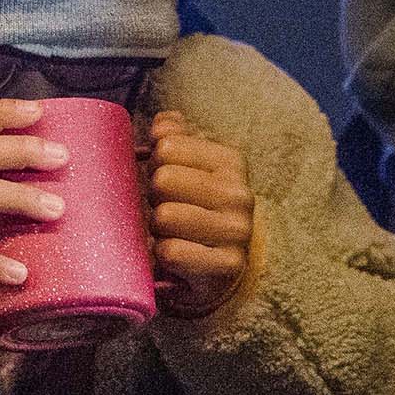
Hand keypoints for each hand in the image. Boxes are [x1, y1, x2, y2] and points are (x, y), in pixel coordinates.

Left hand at [146, 112, 254, 316]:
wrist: (224, 270)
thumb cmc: (198, 211)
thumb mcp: (190, 169)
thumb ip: (175, 138)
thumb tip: (162, 124)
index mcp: (230, 162)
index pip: (167, 146)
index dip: (155, 164)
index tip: (167, 183)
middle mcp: (239, 193)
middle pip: (163, 180)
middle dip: (155, 198)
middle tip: (167, 210)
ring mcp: (237, 231)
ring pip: (165, 217)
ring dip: (158, 229)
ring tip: (172, 234)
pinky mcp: (228, 265)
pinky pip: (171, 252)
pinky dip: (163, 255)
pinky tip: (177, 257)